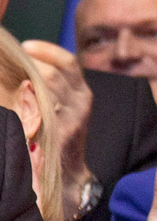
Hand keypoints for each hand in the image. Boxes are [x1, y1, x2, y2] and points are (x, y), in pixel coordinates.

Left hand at [23, 40, 93, 209]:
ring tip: (8, 82)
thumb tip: (23, 65)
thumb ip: (53, 88)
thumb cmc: (60, 137)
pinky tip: (12, 103)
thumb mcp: (67, 108)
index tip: (26, 46)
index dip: (47, 51)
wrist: (69, 174)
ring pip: (43, 89)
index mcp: (83, 94)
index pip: (68, 62)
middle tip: (8, 65)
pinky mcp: (58, 134)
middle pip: (51, 74)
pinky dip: (22, 102)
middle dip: (28, 67)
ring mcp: (70, 119)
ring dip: (21, 83)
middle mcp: (80, 104)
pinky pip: (36, 110)